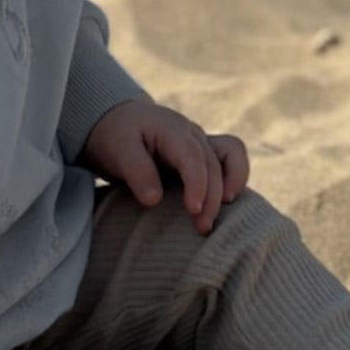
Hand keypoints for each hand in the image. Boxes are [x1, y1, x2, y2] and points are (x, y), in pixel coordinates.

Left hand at [78, 100, 249, 234]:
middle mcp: (192, 133)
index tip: (193, 210)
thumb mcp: (117, 149)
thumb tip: (154, 200)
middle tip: (202, 228)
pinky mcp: (202, 153)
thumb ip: (136, 171)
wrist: (114, 121)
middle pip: (212, 164)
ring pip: (230, 156)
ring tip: (222, 214)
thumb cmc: (115, 135)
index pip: (192, 157)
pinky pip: (230, 158)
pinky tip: (225, 203)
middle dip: (211, 197)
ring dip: (230, 185)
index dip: (197, 184)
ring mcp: (200, 141)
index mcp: (171, 129)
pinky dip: (234, 178)